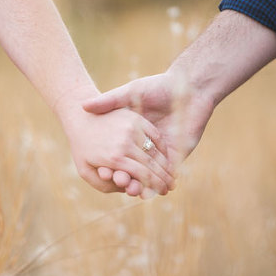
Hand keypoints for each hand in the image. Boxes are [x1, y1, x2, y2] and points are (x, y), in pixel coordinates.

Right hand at [83, 72, 214, 194]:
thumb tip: (85, 105)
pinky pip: (165, 174)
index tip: (100, 171)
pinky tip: (148, 189)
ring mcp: (160, 152)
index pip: (117, 154)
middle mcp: (144, 145)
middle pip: (131, 168)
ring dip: (138, 184)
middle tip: (115, 182)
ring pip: (147, 174)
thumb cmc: (158, 86)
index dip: (108, 164)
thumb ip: (109, 100)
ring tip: (130, 189)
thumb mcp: (129, 92)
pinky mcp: (176, 155)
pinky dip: (157, 183)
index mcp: (131, 134)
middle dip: (123, 177)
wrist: (190, 86)